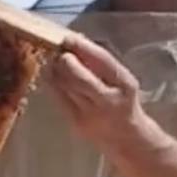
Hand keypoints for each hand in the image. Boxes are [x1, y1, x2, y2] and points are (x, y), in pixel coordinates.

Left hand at [49, 33, 146, 149]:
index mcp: (125, 84)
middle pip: (79, 77)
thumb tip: (76, 42)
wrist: (127, 137)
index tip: (69, 38)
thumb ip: (101, 64)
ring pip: (65, 87)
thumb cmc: (123, 101)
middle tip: (58, 52)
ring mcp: (90, 114)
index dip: (83, 48)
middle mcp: (108, 100)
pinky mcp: (75, 123)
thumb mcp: (122, 80)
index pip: (102, 61)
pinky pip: (58, 98)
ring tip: (52, 60)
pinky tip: (50, 74)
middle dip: (65, 61)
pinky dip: (52, 83)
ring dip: (55, 70)